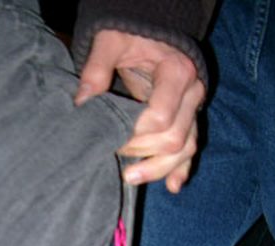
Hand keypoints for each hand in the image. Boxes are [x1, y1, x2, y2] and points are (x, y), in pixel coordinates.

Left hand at [75, 30, 205, 192]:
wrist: (153, 30)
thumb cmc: (132, 34)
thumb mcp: (112, 40)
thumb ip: (97, 68)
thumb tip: (81, 104)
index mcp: (176, 72)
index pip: (160, 118)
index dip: (134, 135)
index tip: (111, 137)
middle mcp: (192, 93)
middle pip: (174, 139)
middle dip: (143, 154)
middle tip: (114, 156)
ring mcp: (193, 109)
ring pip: (186, 150)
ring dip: (159, 169)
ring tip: (130, 178)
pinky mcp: (190, 120)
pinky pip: (191, 150)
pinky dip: (181, 170)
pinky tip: (171, 186)